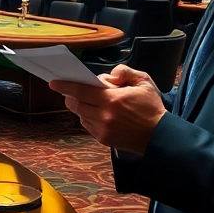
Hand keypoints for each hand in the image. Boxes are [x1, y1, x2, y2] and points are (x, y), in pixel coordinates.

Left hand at [51, 65, 165, 153]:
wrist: (160, 137)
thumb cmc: (151, 107)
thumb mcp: (144, 82)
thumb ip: (124, 72)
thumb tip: (107, 76)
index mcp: (112, 100)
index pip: (81, 90)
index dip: (65, 86)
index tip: (53, 83)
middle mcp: (104, 116)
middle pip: (76, 104)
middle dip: (70, 96)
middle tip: (73, 90)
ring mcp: (103, 130)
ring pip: (80, 115)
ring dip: (81, 107)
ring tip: (90, 101)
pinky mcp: (104, 140)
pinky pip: (88, 125)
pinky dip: (88, 117)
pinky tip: (98, 113)